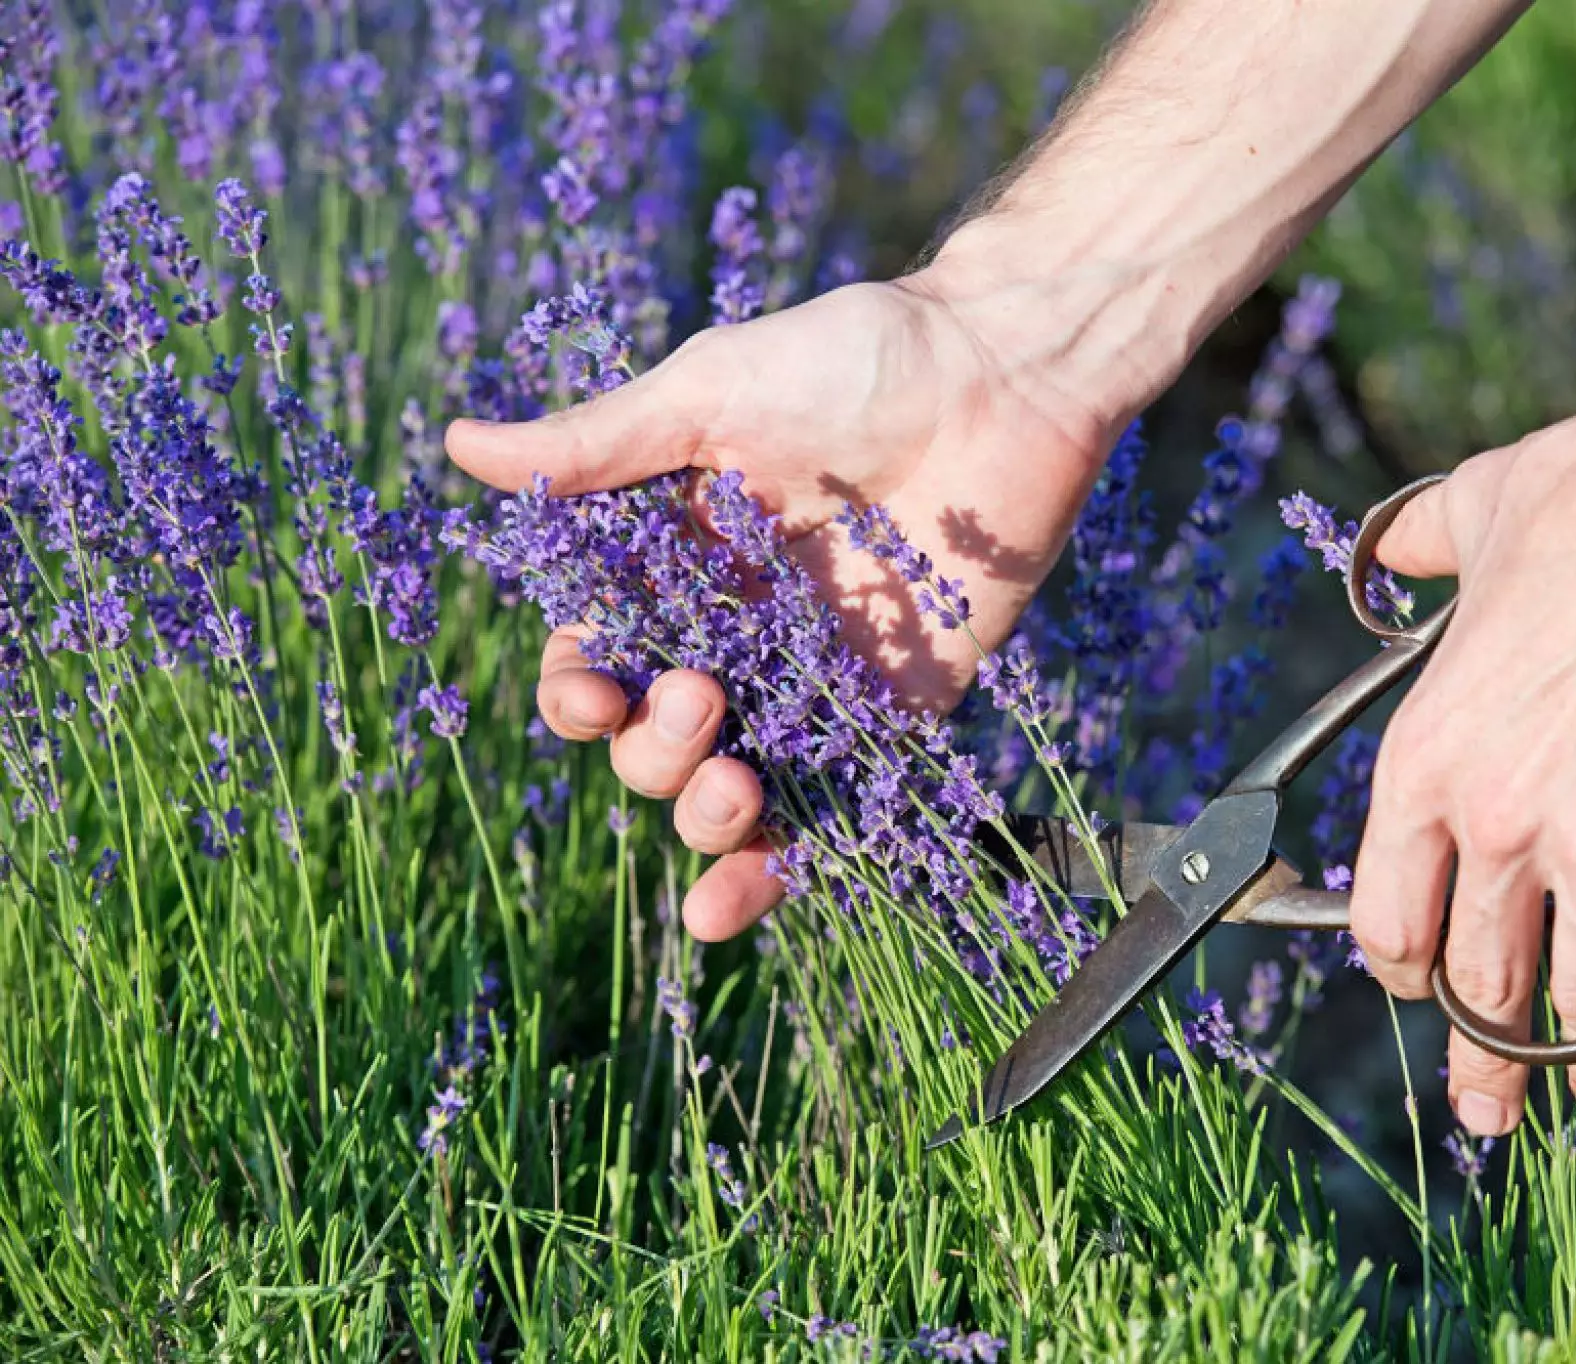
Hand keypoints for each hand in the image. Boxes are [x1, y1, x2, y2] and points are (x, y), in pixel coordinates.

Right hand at [446, 273, 1119, 939]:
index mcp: (679, 567)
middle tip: (699, 696)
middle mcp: (740, 635)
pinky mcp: (901, 710)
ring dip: (709, 817)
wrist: (1003, 372)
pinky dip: (783, 866)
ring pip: (734, 790)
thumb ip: (596, 450)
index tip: (596, 695)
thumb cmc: (849, 359)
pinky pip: (836, 807)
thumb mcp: (708, 398)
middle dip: (655, 750)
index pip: (601, 662)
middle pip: (657, 742)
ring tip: (733, 786)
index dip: (581, 696)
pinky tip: (733, 902)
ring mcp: (819, 681)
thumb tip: (458, 446)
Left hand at [1350, 338, 1575, 1136]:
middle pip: (1474, 987)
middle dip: (1483, 1062)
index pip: (1386, 924)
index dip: (1401, 970)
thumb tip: (1390, 547)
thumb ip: (1414, 554)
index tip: (1419, 984)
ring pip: (1574, 1005)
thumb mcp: (1461, 520)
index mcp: (1420, 764)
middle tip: (1489, 1108)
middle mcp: (1491, 825)